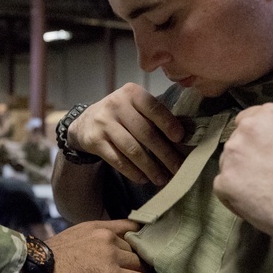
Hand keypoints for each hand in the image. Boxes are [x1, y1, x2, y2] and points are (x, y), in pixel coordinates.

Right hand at [32, 219, 147, 272]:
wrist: (37, 271)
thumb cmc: (48, 259)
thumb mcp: (73, 237)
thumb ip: (92, 241)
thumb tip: (102, 255)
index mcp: (97, 227)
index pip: (130, 226)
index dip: (137, 240)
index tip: (139, 249)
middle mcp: (108, 237)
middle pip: (135, 249)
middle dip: (134, 260)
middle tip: (131, 272)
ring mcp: (112, 255)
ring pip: (138, 264)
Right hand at [67, 83, 184, 184]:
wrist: (86, 122)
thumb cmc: (121, 116)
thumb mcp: (135, 107)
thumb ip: (155, 117)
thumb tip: (186, 137)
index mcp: (132, 93)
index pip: (153, 107)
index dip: (168, 123)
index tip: (180, 139)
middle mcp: (116, 104)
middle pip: (145, 132)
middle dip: (164, 153)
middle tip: (178, 168)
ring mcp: (103, 122)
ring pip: (132, 149)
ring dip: (150, 167)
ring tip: (162, 179)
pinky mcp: (94, 140)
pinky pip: (117, 160)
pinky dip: (132, 172)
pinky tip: (143, 178)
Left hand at [212, 104, 272, 270]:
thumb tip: (265, 142)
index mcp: (268, 115)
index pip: (246, 120)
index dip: (253, 140)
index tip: (261, 153)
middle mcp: (246, 129)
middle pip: (235, 143)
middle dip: (245, 159)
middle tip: (266, 177)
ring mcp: (232, 155)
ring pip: (227, 165)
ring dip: (238, 178)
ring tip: (264, 193)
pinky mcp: (223, 181)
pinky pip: (222, 188)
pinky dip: (234, 198)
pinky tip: (256, 205)